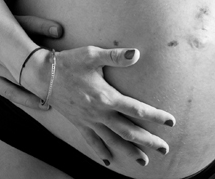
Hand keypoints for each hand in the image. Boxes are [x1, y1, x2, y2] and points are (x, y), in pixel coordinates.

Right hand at [0, 0, 62, 108]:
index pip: (22, 24)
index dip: (40, 26)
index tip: (59, 30)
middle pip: (24, 53)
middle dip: (45, 58)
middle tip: (66, 64)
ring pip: (20, 76)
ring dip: (39, 81)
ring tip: (61, 86)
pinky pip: (10, 93)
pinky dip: (27, 100)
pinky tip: (44, 103)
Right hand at [22, 46, 175, 167]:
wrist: (43, 75)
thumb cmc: (69, 62)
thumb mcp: (92, 54)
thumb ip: (115, 56)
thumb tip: (136, 54)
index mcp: (106, 97)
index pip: (136, 109)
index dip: (155, 116)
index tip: (171, 121)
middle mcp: (100, 113)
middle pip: (129, 131)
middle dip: (148, 141)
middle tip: (165, 149)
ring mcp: (89, 121)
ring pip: (113, 141)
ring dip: (129, 152)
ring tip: (144, 161)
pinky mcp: (79, 124)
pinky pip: (92, 142)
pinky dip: (102, 152)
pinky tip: (110, 161)